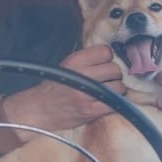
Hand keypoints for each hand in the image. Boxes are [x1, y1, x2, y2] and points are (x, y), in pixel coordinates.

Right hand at [3, 45, 124, 132]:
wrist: (41, 109)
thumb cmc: (57, 86)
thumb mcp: (68, 65)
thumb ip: (89, 59)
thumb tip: (114, 57)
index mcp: (75, 61)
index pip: (106, 52)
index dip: (107, 59)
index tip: (103, 65)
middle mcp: (81, 75)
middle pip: (115, 69)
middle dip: (113, 75)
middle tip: (106, 80)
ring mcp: (87, 93)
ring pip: (119, 86)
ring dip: (116, 89)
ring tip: (107, 91)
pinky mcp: (91, 110)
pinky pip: (115, 103)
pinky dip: (115, 102)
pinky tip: (107, 102)